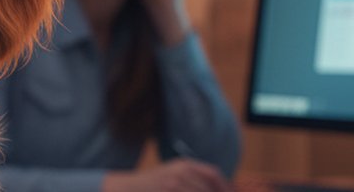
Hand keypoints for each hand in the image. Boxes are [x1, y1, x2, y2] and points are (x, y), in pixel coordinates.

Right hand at [101, 159, 231, 191]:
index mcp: (185, 165)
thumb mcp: (174, 175)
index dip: (226, 186)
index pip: (213, 174)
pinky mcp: (167, 191)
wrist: (127, 188)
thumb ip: (194, 179)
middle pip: (210, 188)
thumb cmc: (153, 185)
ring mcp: (173, 184)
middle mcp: (181, 172)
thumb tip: (223, 187)